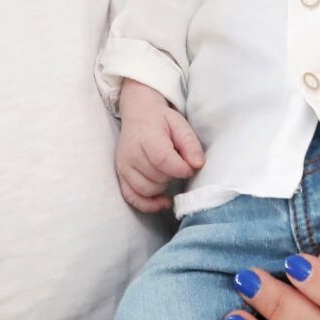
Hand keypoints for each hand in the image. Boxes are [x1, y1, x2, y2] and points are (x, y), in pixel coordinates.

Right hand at [114, 79, 203, 213]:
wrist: (138, 114)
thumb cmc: (161, 120)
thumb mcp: (180, 125)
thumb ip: (190, 143)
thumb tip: (198, 164)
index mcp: (146, 137)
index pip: (162, 160)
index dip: (180, 168)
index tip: (191, 167)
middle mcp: (130, 153)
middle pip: (156, 177)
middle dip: (173, 175)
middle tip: (178, 164)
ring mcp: (123, 166)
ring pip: (146, 190)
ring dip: (163, 187)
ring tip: (168, 173)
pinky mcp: (121, 176)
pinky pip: (132, 197)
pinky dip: (148, 204)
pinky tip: (163, 201)